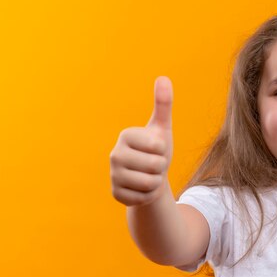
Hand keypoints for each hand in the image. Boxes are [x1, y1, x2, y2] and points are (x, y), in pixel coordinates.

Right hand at [110, 76, 173, 205]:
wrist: (150, 176)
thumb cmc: (156, 150)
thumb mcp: (162, 128)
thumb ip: (163, 104)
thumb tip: (164, 78)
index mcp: (126, 135)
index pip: (158, 147)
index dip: (163, 150)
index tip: (156, 149)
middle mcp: (114, 154)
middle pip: (155, 166)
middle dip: (161, 168)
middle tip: (153, 165)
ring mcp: (113, 175)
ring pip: (150, 184)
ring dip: (156, 182)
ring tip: (149, 176)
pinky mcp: (115, 194)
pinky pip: (143, 198)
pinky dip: (148, 195)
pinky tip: (141, 188)